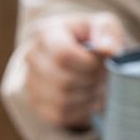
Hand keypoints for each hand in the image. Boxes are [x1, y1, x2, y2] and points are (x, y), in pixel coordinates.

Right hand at [20, 12, 124, 130]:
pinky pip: (61, 115)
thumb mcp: (105, 25)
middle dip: (91, 81)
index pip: (63, 55)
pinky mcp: (36, 103)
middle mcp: (32, 57)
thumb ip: (108, 32)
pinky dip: (82, 110)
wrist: (80, 54)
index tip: (102, 62)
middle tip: (104, 75)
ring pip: (63, 100)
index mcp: (46, 33)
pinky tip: (90, 97)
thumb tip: (109, 50)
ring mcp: (30, 81)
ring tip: (98, 84)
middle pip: (64, 81)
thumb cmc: (94, 37)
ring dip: (89, 96)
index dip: (88, 64)